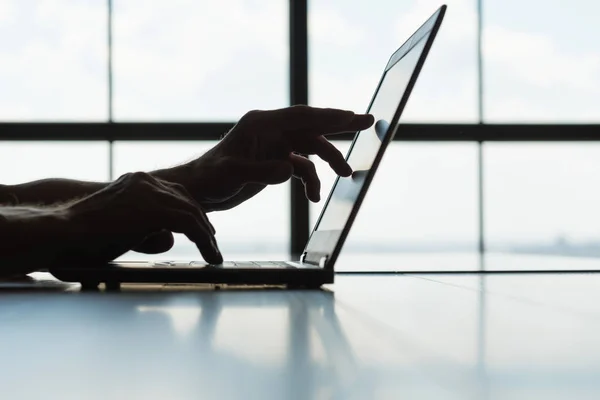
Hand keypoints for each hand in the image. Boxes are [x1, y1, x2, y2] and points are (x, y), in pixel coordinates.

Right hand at [66, 172, 221, 263]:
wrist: (65, 232)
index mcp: (138, 181)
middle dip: (203, 224)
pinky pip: (190, 224)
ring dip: (206, 236)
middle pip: (187, 200)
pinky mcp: (154, 208)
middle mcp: (147, 181)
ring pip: (192, 212)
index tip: (204, 230)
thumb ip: (147, 229)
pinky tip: (209, 255)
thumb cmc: (87, 236)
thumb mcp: (124, 228)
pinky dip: (203, 240)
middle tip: (212, 244)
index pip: (176, 194)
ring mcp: (151, 191)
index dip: (193, 213)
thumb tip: (168, 238)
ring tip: (214, 254)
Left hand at [175, 105, 373, 210]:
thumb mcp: (232, 175)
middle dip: (340, 126)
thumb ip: (261, 171)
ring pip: (310, 148)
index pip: (301, 117)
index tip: (353, 117)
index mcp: (261, 125)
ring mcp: (274, 146)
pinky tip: (313, 197)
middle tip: (369, 122)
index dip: (329, 117)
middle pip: (312, 126)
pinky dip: (310, 180)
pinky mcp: (274, 162)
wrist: (199, 192)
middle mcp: (270, 131)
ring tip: (346, 175)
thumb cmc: (210, 179)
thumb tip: (290, 170)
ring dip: (327, 162)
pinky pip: (301, 167)